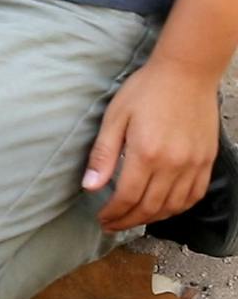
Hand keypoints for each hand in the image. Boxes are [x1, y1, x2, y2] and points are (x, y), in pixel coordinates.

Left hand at [85, 58, 219, 232]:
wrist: (186, 74)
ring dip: (152, 218)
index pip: (127, 197)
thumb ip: (103, 155)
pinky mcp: (207, 160)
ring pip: (173, 206)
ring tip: (133, 219)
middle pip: (150, 207)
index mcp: (146, 154)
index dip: (113, 213)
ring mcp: (194, 164)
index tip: (101, 219)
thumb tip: (90, 187)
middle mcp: (173, 164)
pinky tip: (164, 209)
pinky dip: (178, 208)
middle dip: (128, 220)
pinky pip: (194, 195)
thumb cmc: (145, 91)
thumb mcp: (115, 117)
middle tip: (112, 225)